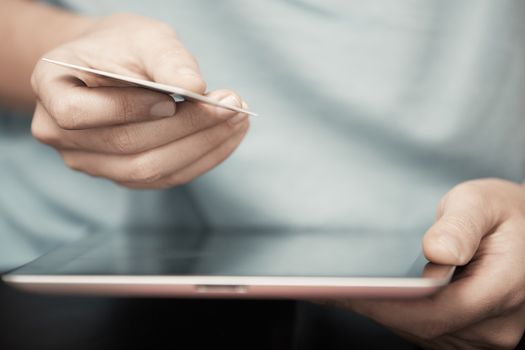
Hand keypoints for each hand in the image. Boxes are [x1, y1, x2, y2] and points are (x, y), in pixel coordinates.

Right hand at [31, 13, 249, 187]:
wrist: (115, 65)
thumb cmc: (125, 47)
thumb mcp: (144, 38)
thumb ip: (166, 60)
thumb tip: (196, 89)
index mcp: (50, 91)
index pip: (81, 114)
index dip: (133, 109)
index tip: (184, 96)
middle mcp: (59, 135)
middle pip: (126, 147)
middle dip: (187, 127)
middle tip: (234, 106)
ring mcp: (91, 162)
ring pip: (148, 170)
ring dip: (201, 147)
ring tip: (238, 121)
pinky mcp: (122, 174)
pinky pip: (163, 177)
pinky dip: (201, 159)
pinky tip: (227, 138)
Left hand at [324, 179, 524, 348]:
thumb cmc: (504, 213)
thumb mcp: (483, 203)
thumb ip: (461, 225)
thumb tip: (438, 252)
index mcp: (503, 289)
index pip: (435, 310)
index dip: (388, 305)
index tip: (347, 291)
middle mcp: (495, 324)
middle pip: (424, 326)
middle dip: (374, 308)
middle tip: (327, 289)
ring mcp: (483, 334)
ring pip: (423, 333)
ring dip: (384, 313)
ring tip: (342, 291)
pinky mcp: (470, 333)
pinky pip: (428, 332)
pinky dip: (398, 316)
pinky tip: (374, 297)